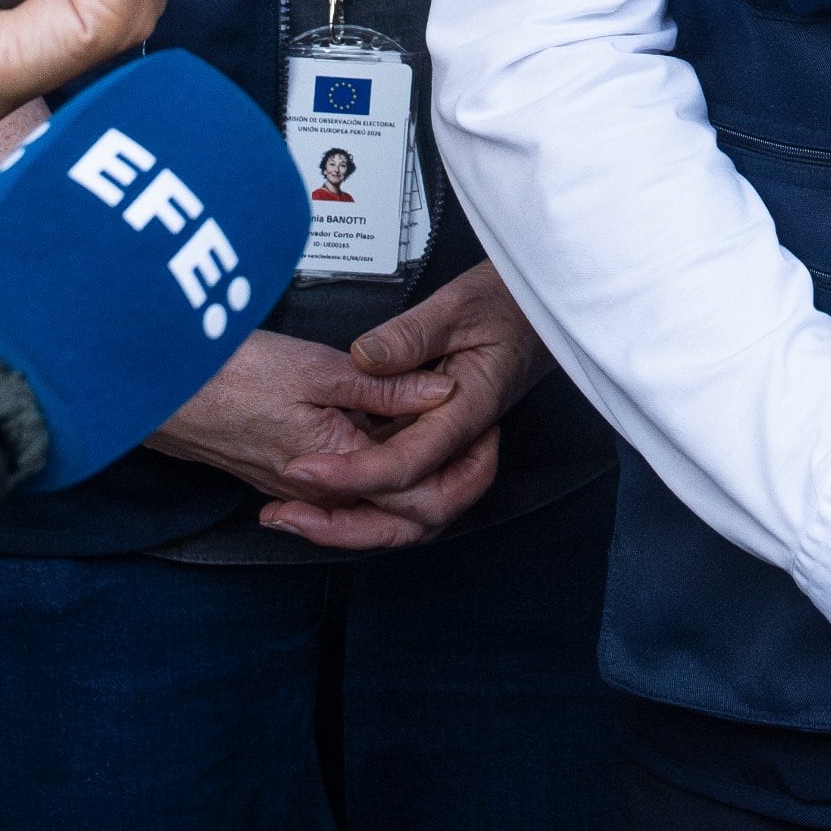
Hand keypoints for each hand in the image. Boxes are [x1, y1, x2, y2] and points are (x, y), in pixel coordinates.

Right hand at [147, 327, 450, 502]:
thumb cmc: (231, 376)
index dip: (462, 470)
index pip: (421, 498)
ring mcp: (305, 493)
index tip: (486, 435)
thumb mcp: (320, 367)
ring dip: (415, 485)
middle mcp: (324, 494)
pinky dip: (379, 480)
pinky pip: (349, 496)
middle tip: (480, 448)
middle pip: (404, 519)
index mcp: (339, 469)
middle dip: (450, 489)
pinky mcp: (291, 480)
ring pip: (377, 510)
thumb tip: (440, 393)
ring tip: (445, 445)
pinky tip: (389, 443)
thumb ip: (386, 385)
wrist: (165, 392)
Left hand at [253, 264, 555, 552]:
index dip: (353, 473)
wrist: (539, 309)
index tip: (304, 468)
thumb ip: (411, 334)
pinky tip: (325, 498)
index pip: (409, 463)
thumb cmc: (507, 303)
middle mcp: (465, 444)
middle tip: (291, 513)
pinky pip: (408, 495)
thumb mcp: (458, 303)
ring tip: (296, 517)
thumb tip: (366, 358)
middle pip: (415, 514)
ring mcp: (454, 452)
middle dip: (350, 525)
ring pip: (412, 516)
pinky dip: (366, 507)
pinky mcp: (441, 448)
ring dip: (355, 526)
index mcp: (469, 411)